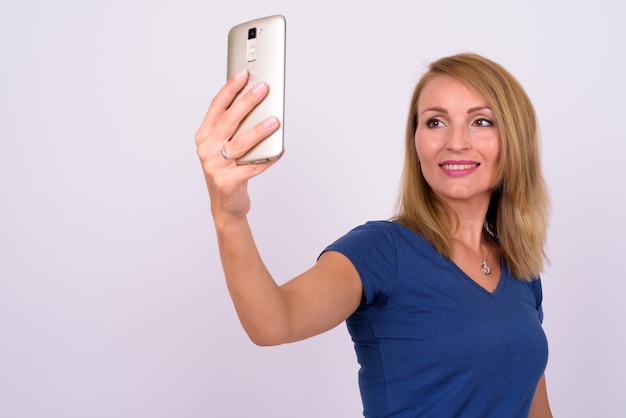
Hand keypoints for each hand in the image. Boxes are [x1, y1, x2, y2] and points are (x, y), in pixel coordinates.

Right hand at [195, 70, 281, 223]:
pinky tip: (280, 149)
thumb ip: (234, 128)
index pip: (217, 107)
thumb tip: (256, 101)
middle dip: (247, 102)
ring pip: (241, 143)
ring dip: (259, 130)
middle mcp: (207, 150)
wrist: (225, 205)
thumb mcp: (224, 147)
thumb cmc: (228, 170)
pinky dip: (268, 158)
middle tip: (263, 88)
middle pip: (229, 121)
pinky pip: (252, 167)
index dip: (230, 89)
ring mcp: (215, 167)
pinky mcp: (227, 182)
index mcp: (204, 137)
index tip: (244, 74)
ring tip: (275, 120)